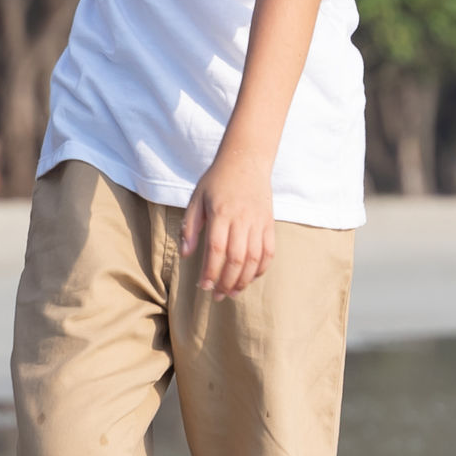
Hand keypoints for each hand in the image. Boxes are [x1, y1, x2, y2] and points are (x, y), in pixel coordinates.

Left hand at [182, 152, 277, 298]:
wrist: (246, 160)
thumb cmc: (217, 180)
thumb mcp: (197, 199)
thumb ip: (190, 227)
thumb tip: (186, 255)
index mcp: (221, 213)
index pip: (216, 250)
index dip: (210, 272)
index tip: (202, 286)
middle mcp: (241, 219)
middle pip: (236, 259)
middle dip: (226, 282)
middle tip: (216, 296)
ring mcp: (258, 222)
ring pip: (254, 259)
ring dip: (243, 280)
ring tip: (232, 292)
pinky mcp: (269, 223)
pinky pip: (269, 251)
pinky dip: (261, 268)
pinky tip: (250, 278)